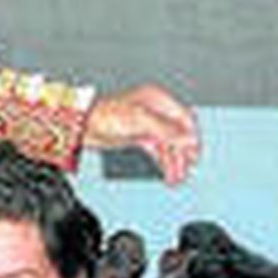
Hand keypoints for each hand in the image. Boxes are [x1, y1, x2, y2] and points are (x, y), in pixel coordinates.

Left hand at [83, 83, 200, 183]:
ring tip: (176, 177)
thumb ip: (166, 130)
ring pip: (170, 144)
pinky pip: (159, 150)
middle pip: (179, 134)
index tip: (194, 154)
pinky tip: (168, 173)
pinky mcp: (139, 135)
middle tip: (186, 170)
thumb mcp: (140, 120)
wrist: (83, 124)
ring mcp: (147, 123)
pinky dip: (165, 162)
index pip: (185, 118)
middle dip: (184, 153)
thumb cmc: (105, 115)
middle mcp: (154, 110)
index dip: (192, 137)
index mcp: (157, 99)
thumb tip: (187, 138)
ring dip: (175, 161)